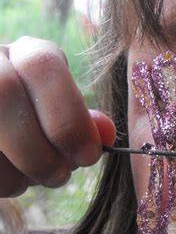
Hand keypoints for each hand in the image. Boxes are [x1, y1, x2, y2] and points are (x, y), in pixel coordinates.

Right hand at [0, 36, 115, 197]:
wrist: (7, 131)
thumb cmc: (37, 128)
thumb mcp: (63, 119)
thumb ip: (83, 123)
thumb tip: (107, 133)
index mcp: (26, 54)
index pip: (43, 65)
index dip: (69, 116)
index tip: (88, 156)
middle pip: (2, 92)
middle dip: (38, 149)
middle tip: (58, 177)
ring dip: (14, 170)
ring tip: (31, 180)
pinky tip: (8, 180)